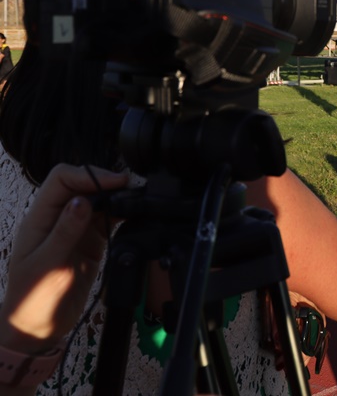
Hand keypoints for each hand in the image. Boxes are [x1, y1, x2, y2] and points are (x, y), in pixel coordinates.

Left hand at [0, 165, 127, 354]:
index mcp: (39, 218)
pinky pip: (108, 220)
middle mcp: (57, 218)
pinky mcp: (91, 242)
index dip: (88, 175)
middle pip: (82, 185)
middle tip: (131, 190)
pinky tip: (133, 216)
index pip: (61, 179)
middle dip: (106, 182)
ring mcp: (75, 229)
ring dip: (116, 197)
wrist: (38, 326)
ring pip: (98, 200)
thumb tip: (82, 201)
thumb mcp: (47, 265)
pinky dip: (121, 214)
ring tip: (137, 201)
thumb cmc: (33, 298)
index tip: (114, 183)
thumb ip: (64, 231)